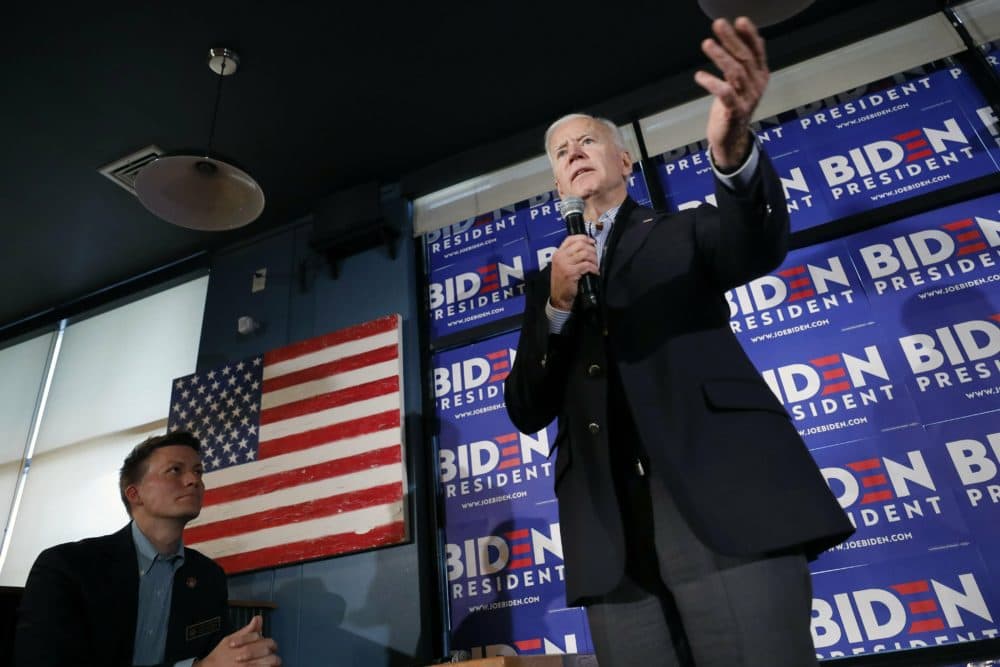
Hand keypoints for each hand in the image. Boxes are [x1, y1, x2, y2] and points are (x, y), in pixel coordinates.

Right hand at [197, 615, 280, 665]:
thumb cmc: (220, 654)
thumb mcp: (230, 639)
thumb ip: (247, 631)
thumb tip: (258, 618)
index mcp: (246, 646)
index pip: (266, 641)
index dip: (269, 643)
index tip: (268, 646)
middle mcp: (248, 657)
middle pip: (269, 652)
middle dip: (271, 652)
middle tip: (269, 654)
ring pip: (270, 663)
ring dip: (272, 662)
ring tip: (269, 662)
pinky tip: (264, 666)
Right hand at [550, 234, 598, 310]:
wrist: (559, 297)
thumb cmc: (563, 282)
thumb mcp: (563, 265)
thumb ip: (571, 256)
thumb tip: (587, 247)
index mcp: (558, 253)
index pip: (571, 238)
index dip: (584, 238)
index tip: (592, 242)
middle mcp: (560, 256)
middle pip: (580, 244)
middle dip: (592, 249)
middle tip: (596, 256)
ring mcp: (564, 264)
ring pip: (585, 253)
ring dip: (594, 258)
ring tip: (596, 264)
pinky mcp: (571, 272)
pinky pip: (587, 265)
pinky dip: (594, 268)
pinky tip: (595, 271)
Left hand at [695, 17, 768, 169]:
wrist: (732, 139)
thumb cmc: (733, 107)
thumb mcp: (741, 82)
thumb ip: (744, 62)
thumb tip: (749, 37)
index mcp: (760, 76)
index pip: (757, 51)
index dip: (750, 35)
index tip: (740, 20)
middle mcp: (757, 85)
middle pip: (744, 58)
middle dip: (731, 39)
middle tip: (719, 24)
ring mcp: (747, 99)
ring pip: (735, 73)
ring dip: (720, 56)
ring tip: (707, 43)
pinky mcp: (735, 112)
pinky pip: (725, 94)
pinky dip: (711, 83)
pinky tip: (699, 76)